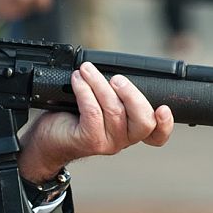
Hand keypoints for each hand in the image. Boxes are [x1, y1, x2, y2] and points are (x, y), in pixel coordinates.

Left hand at [17, 62, 174, 181]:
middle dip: (131, 94)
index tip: (163, 108)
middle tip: (115, 78)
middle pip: (143, 121)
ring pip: (114, 111)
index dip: (165, 124)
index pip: (157, 134)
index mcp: (131, 130)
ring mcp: (108, 143)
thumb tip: (117, 69)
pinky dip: (85, 91)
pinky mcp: (90, 140)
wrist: (47, 139)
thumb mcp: (100, 105)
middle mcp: (123, 140)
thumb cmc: (73, 118)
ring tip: (86, 70)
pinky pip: (93, 112)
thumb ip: (115, 94)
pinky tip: (78, 80)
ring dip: (99, 84)